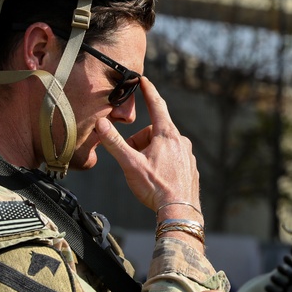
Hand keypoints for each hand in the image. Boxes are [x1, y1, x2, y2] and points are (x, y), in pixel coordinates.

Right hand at [94, 77, 201, 213]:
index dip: (148, 91)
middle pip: (155, 131)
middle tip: (131, 159)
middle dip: (140, 141)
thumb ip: (114, 142)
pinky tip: (157, 179)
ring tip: (144, 173)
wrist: (179, 211)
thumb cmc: (155, 187)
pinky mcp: (191, 168)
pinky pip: (172, 158)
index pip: (156, 105)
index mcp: (167, 135)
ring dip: (150, 153)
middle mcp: (181, 141)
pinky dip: (161, 163)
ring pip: (163, 146)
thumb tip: (101, 123)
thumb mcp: (130, 164)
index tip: (143, 79)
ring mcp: (188, 155)